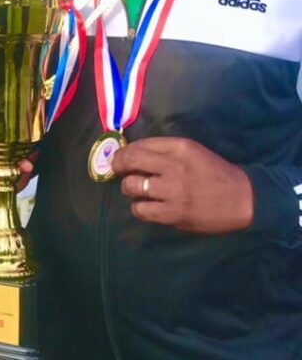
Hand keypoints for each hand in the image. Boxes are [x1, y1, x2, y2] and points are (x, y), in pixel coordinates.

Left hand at [112, 137, 253, 234]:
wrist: (242, 199)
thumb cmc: (215, 172)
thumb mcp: (192, 151)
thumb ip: (165, 150)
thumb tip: (133, 153)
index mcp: (180, 148)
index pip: (140, 145)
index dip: (124, 151)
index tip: (120, 156)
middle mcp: (174, 167)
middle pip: (130, 161)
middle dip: (118, 165)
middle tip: (117, 170)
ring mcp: (173, 192)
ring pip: (132, 186)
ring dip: (129, 188)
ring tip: (136, 190)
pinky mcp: (174, 214)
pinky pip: (141, 210)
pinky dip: (139, 208)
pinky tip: (146, 206)